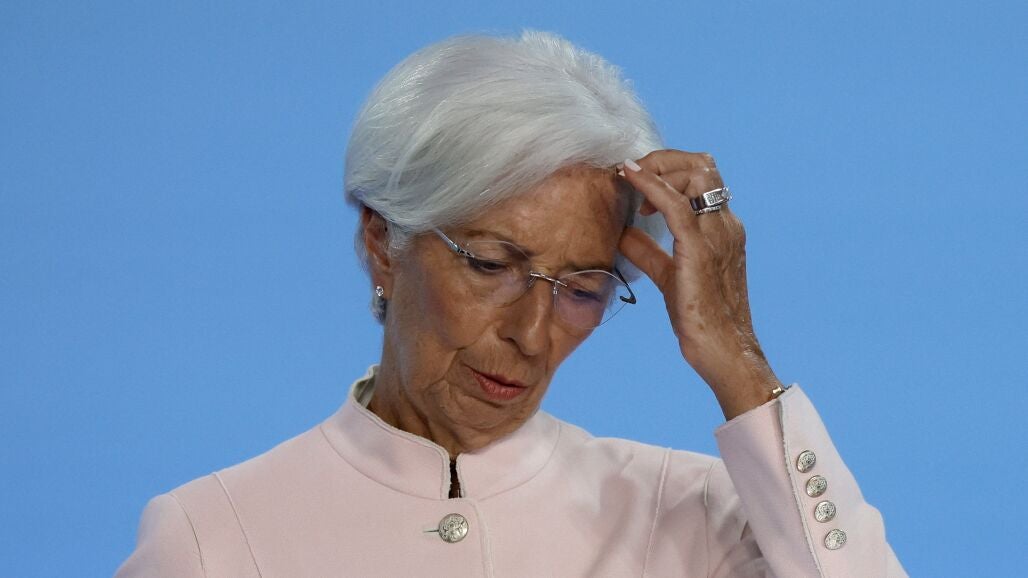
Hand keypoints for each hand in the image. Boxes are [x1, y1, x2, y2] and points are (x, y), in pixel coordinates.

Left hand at [617, 150, 782, 419]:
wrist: (724, 353)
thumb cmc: (701, 320)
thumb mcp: (670, 277)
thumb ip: (649, 253)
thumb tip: (623, 234)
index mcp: (724, 230)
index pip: (703, 178)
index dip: (670, 170)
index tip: (637, 179)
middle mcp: (726, 226)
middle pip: (702, 166)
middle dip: (664, 160)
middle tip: (631, 174)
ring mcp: (718, 235)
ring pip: (694, 175)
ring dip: (657, 168)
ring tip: (628, 177)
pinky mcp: (700, 250)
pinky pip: (676, 205)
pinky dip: (650, 185)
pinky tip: (629, 178)